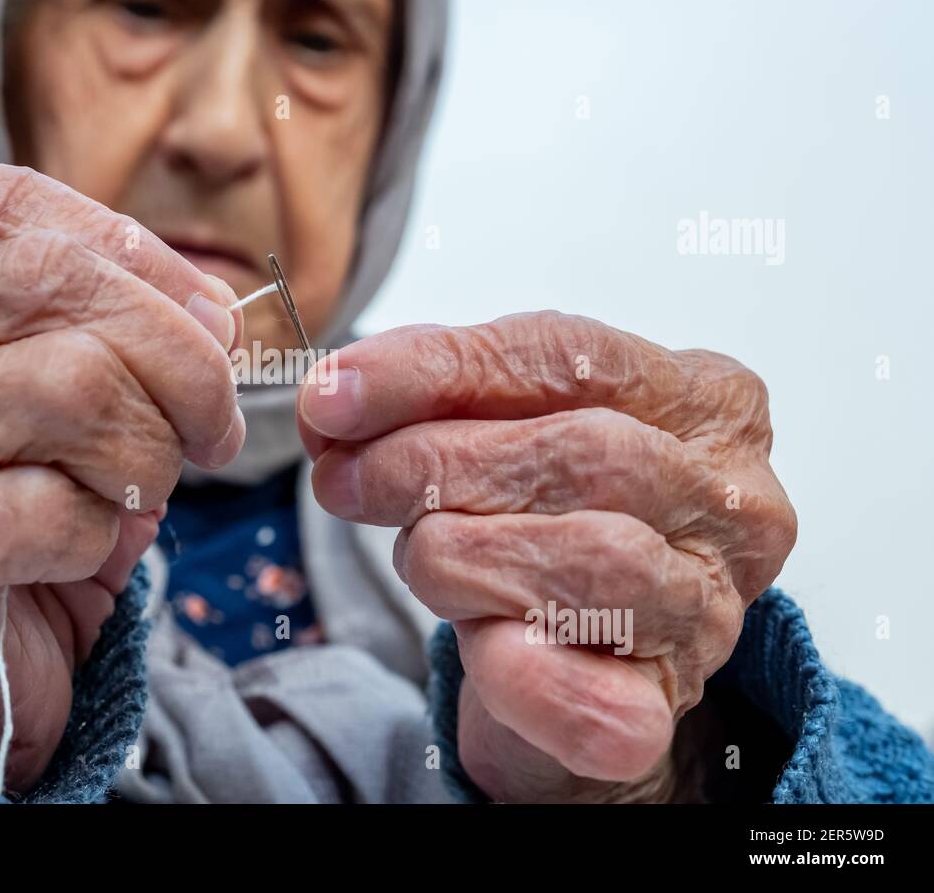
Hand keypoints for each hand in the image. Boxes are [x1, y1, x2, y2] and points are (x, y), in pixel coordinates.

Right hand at [0, 164, 243, 791]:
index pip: (12, 209)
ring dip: (146, 460)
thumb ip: (129, 345)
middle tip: (213, 433)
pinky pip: (51, 508)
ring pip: (72, 387)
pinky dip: (96, 541)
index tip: (209, 324)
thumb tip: (218, 315)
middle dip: (180, 360)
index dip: (134, 251)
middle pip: (58, 281)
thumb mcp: (85, 416)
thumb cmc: (28, 537)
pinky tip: (65, 564)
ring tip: (130, 506)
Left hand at [300, 311, 796, 801]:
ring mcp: (709, 611)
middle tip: (344, 478)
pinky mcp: (665, 709)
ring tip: (415, 556)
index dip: (438, 370)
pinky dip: (518, 673)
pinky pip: (594, 699)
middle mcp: (732, 502)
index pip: (569, 356)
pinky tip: (477, 648)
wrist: (580, 656)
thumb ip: (438, 399)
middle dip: (435, 463)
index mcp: (706, 402)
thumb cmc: (547, 519)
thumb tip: (336, 399)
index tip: (334, 394)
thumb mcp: (506, 429)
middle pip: (586, 452)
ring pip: (594, 561)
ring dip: (462, 555)